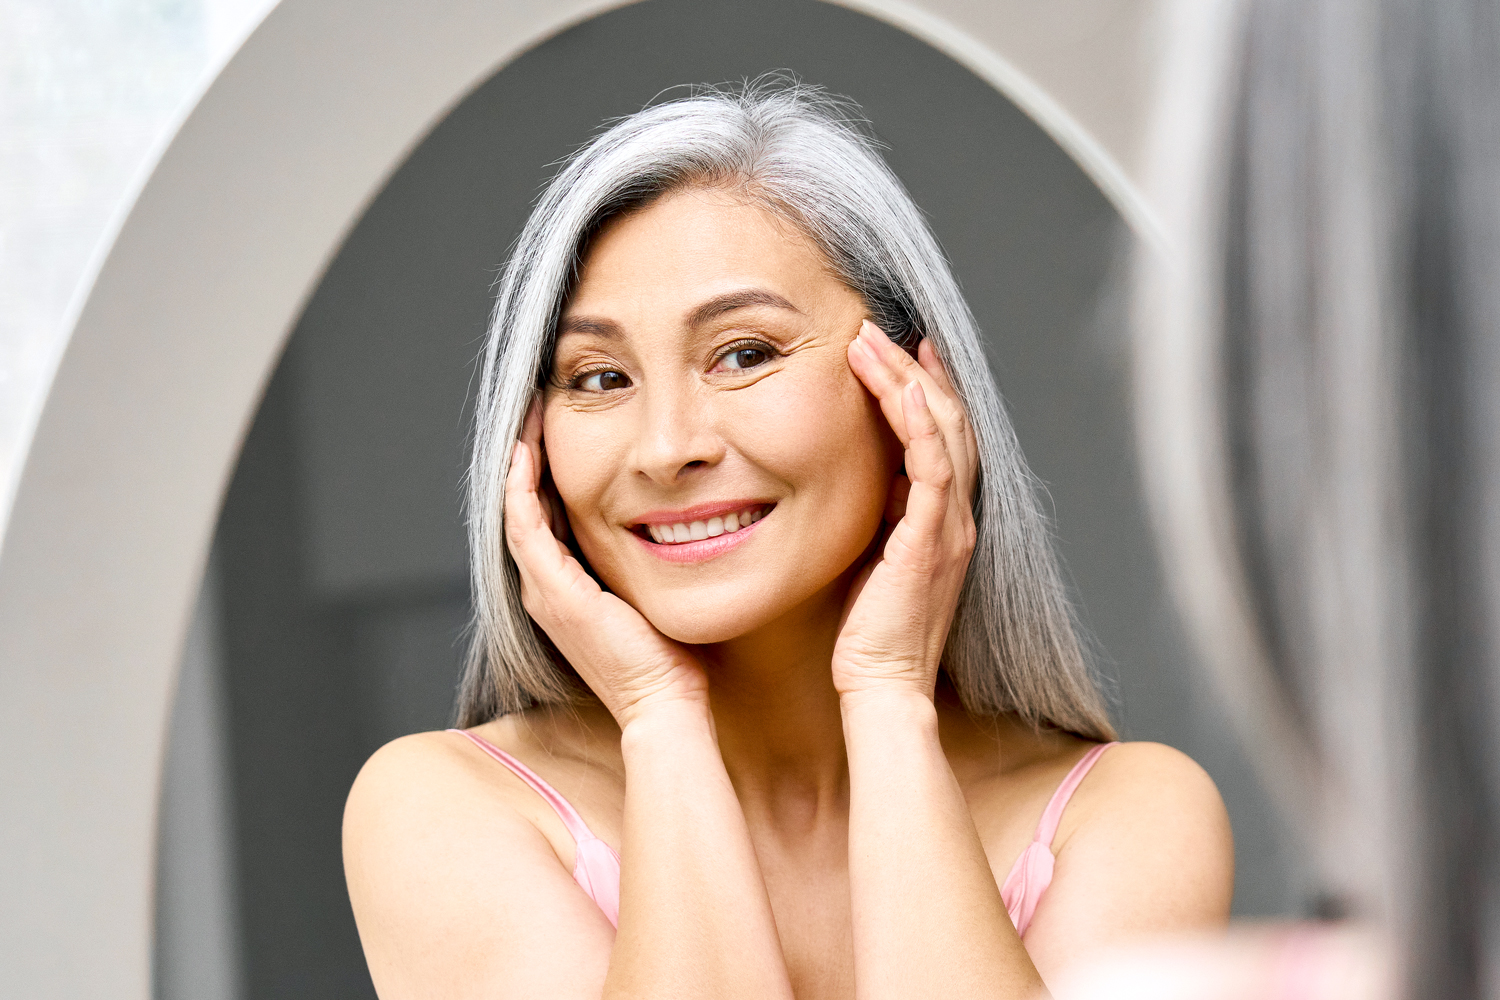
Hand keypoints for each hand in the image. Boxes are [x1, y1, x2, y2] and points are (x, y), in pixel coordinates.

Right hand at [505, 399, 708, 728]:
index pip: (542, 519)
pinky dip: (521, 486)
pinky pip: (526, 526)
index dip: (542, 474)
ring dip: (518, 462)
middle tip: (534, 410)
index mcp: (562, 591)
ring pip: (516, 511)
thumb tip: (671, 526)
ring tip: (526, 418)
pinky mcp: (555, 592)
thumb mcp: (648, 596)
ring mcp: (544, 591)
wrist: (662, 704)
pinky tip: (527, 452)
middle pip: (522, 509)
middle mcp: (544, 590)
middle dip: (526, 457)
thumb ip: (642, 563)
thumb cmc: (668, 659)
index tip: (554, 431)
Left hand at [834, 321, 978, 699]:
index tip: (903, 349)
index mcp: (944, 521)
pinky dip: (920, 423)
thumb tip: (859, 481)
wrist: (882, 684)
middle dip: (914, 369)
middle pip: (948, 422)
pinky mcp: (932, 539)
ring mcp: (950, 527)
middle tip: (879, 329)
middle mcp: (957, 517)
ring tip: (871, 342)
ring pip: (943, 432)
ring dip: (908, 380)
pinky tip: (900, 389)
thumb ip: (879, 517)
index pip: (943, 438)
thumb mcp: (873, 558)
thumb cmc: (868, 631)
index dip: (926, 389)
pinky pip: (934, 468)